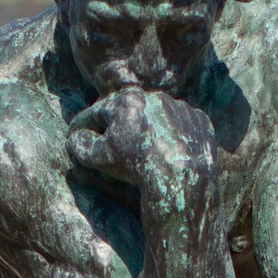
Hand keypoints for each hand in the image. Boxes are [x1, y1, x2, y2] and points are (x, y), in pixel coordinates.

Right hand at [66, 88, 215, 199]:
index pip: (98, 112)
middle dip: (116, 126)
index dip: (83, 126)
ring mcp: (181, 108)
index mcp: (127, 100)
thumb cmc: (136, 167)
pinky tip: (169, 154)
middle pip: (128, 112)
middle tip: (109, 144)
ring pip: (157, 118)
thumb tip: (76, 138)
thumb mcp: (100, 158)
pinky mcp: (201, 122)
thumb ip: (82, 145)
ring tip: (143, 151)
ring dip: (147, 130)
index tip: (76, 134)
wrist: (180, 181)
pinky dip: (174, 138)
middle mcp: (155, 96)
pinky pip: (182, 127)